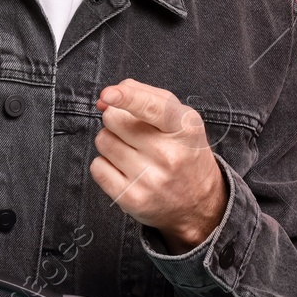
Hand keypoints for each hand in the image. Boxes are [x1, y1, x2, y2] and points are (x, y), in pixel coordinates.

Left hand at [89, 78, 224, 250]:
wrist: (198, 202)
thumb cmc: (184, 151)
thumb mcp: (179, 117)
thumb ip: (144, 95)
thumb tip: (105, 98)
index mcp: (184, 128)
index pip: (152, 107)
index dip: (127, 97)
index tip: (109, 94)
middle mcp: (168, 155)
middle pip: (115, 119)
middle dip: (117, 118)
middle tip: (134, 131)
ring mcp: (149, 180)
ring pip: (103, 141)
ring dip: (111, 141)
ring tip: (133, 151)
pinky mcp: (131, 199)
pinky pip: (97, 167)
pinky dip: (106, 164)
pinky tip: (126, 170)